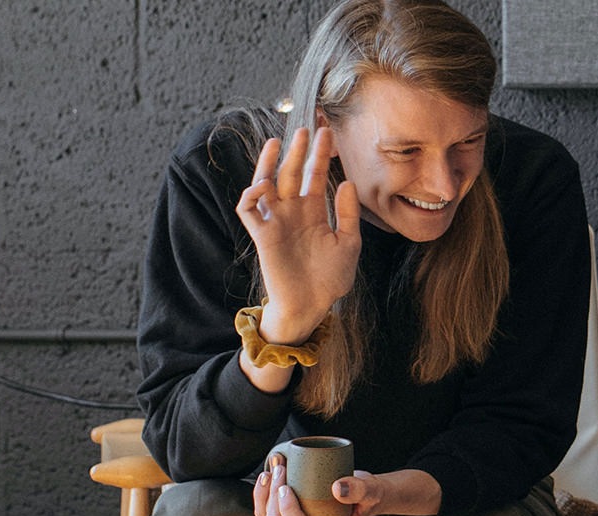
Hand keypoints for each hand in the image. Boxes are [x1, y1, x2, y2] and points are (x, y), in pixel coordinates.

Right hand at [233, 127, 360, 344]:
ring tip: (277, 143)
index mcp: (314, 212)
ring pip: (266, 184)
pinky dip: (251, 195)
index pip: (315, 176)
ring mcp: (276, 222)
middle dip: (297, 151)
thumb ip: (347, 214)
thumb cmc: (330, 278)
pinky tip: (262, 184)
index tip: (329, 133)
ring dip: (269, 164)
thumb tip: (348, 182)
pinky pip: (249, 210)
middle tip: (306, 128)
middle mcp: (292, 212)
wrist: (312, 305)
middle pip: (291, 173)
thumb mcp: (349, 243)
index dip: (321, 155)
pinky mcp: (262, 235)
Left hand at [253, 453, 369, 515]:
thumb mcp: (370, 490)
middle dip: (273, 495)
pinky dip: (261, 497)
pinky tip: (266, 479)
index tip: (286, 486)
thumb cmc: (365, 496)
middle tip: (280, 468)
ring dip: (264, 495)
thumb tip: (338, 488)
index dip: (288, 511)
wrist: (360, 498)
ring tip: (271, 470)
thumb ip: (359, 490)